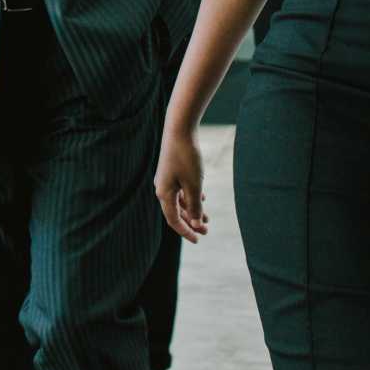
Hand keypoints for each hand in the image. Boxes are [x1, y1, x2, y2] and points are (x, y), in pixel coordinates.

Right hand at [153, 126, 209, 241]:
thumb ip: (194, 206)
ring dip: (192, 210)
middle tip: (206, 230)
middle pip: (176, 212)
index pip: (173, 220)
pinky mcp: (171, 171)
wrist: (179, 129)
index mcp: (164, 193)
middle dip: (191, 222)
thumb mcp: (194, 185)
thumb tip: (195, 223)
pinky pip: (180, 190)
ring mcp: (166, 179)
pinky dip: (190, 197)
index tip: (198, 240)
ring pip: (179, 201)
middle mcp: (162, 188)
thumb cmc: (186, 157)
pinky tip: (201, 198)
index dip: (186, 232)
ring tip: (206, 218)